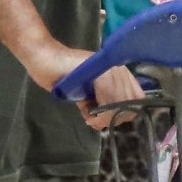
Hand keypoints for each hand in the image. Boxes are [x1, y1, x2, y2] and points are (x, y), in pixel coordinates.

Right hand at [24, 39, 147, 130]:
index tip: (106, 118)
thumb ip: (102, 106)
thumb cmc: (64, 77)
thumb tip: (110, 121)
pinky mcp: (100, 73)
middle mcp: (120, 69)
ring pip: (121, 103)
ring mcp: (111, 69)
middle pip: (130, 103)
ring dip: (105, 117)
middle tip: (94, 120)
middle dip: (113, 117)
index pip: (137, 99)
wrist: (45, 60)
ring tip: (89, 118)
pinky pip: (109, 99)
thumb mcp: (88, 95)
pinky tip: (87, 112)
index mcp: (121, 73)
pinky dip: (100, 112)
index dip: (123, 113)